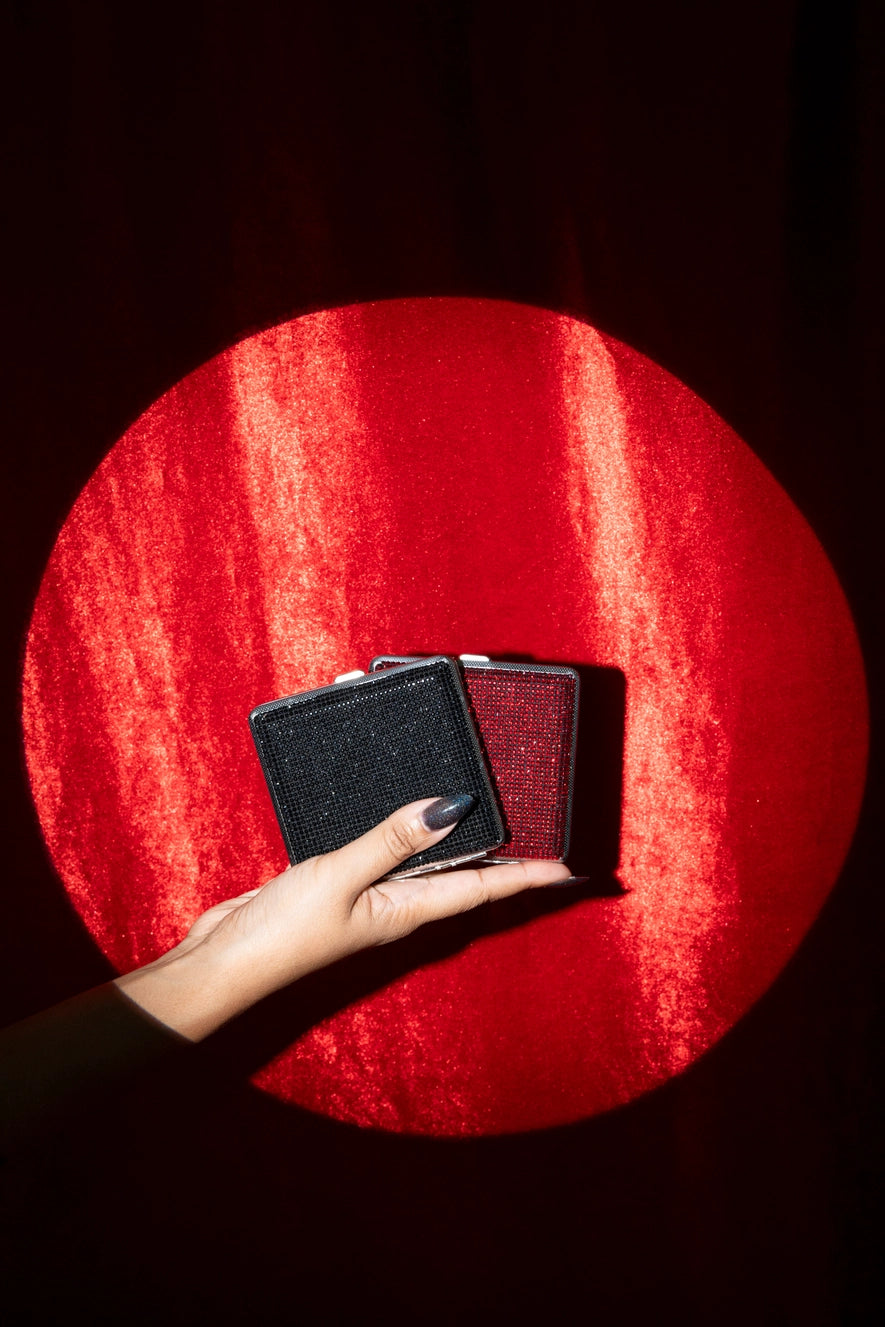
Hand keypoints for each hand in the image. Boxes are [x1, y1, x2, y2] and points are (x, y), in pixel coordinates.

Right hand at [114, 795, 576, 1038]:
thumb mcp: (339, 878)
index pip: (487, 890)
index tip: (576, 867)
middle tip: (550, 839)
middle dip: (511, 863)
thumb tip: (453, 806)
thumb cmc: (281, 935)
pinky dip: (413, 835)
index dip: (533, 877)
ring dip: (467, 847)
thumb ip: (391, 840)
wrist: (224, 965)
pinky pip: (394, 855)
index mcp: (408, 910)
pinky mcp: (342, 884)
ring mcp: (371, 898)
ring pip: (433, 867)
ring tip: (500, 824)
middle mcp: (399, 905)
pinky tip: (413, 819)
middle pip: (469, 881)